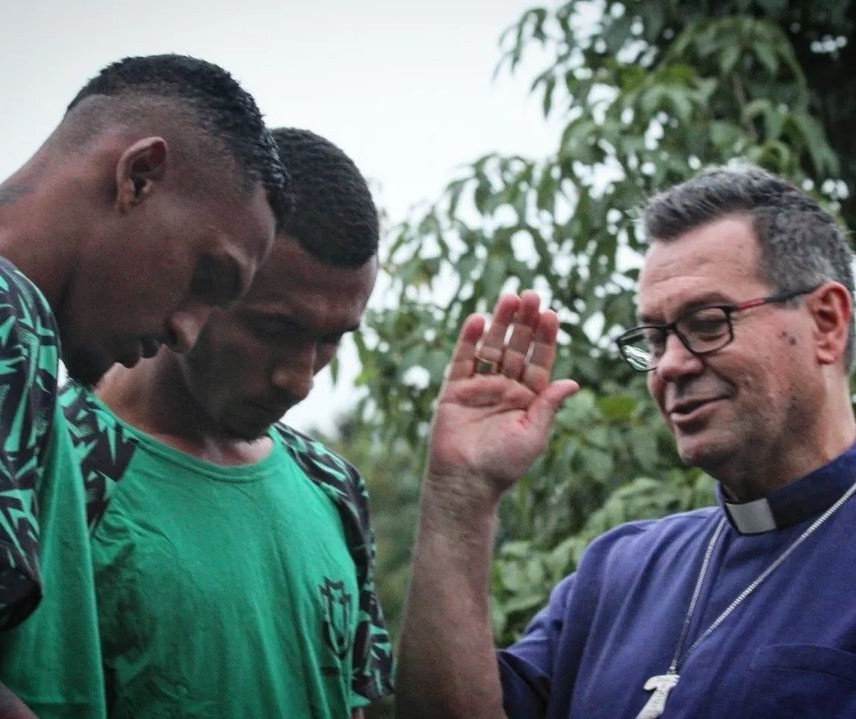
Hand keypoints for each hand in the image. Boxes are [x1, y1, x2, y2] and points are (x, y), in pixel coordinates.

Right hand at [426, 290, 578, 504]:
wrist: (465, 483)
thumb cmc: (503, 465)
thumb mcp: (534, 435)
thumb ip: (549, 406)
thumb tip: (572, 382)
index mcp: (529, 399)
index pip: (539, 361)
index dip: (545, 338)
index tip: (552, 314)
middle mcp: (506, 388)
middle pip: (517, 347)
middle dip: (525, 322)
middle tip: (532, 295)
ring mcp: (480, 386)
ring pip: (492, 347)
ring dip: (500, 323)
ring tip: (510, 298)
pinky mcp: (455, 390)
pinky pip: (463, 359)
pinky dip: (469, 339)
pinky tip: (478, 320)